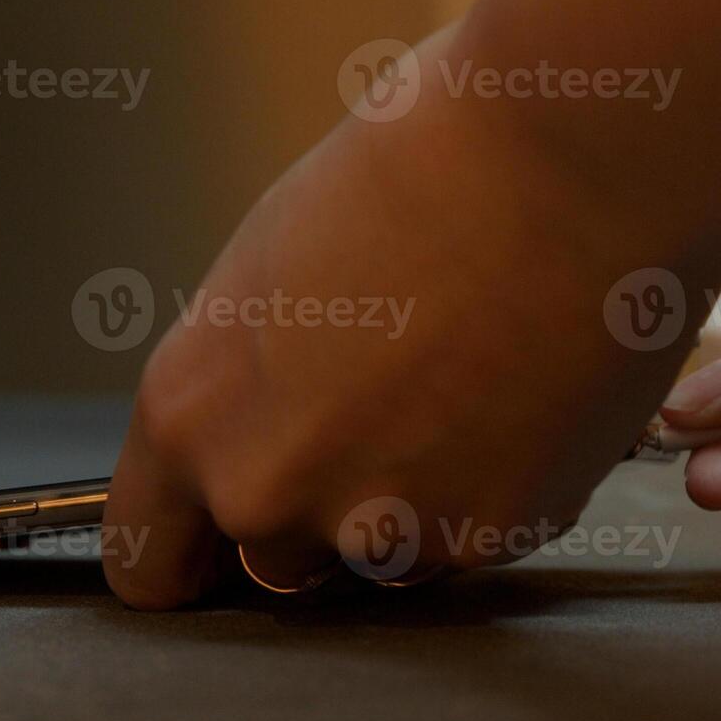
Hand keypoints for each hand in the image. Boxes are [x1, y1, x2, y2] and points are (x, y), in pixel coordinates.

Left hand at [99, 32, 720, 608]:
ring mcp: (382, 527)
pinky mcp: (491, 535)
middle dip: (324, 512)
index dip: (193, 551)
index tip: (224, 539)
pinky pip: (483, 537)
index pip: (150, 564)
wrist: (571, 156)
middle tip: (391, 412)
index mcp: (191, 417)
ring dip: (420, 503)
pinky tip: (529, 392)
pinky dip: (507, 486)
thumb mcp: (274, 261)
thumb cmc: (426, 167)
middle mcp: (269, 492)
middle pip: (277, 563)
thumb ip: (250, 379)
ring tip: (475, 384)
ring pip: (390, 560)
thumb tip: (274, 420)